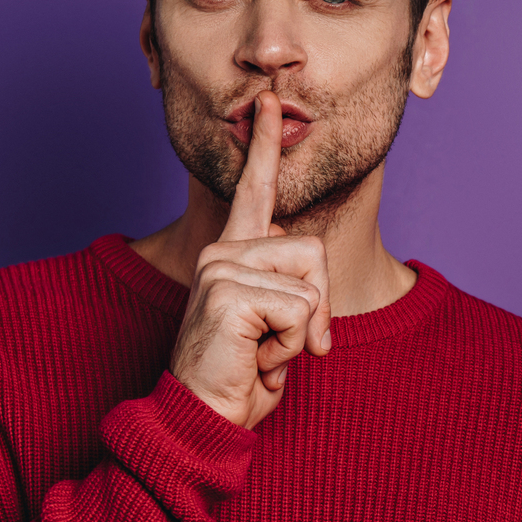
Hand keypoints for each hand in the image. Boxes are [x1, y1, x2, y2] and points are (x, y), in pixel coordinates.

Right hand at [168, 91, 330, 428]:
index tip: (268, 101)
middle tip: (283, 345)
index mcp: (232, 255)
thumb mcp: (278, 328)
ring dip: (303, 330)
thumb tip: (299, 266)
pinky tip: (256, 359)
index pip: (253, 191)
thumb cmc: (241, 379)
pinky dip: (291, 345)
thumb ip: (292, 291)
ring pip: (310, 278)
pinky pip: (299, 309)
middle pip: (313, 250)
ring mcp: (220, 268)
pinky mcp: (226, 291)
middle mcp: (221, 253)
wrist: (204, 420)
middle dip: (318, 306)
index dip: (264, 147)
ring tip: (264, 351)